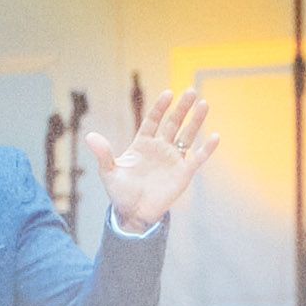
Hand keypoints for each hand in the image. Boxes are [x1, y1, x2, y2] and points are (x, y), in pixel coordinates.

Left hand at [87, 87, 222, 229]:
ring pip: (187, 136)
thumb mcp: (109, 172)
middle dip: (182, 108)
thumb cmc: (121, 193)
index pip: (153, 121)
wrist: (133, 214)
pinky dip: (206, 149)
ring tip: (204, 104)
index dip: (160, 107)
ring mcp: (173, 159)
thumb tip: (90, 136)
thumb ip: (103, 154)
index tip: (168, 94)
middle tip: (191, 91)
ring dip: (196, 121)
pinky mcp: (183, 173)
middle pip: (173, 123)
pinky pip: (197, 158)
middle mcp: (160, 148)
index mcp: (142, 144)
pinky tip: (215, 136)